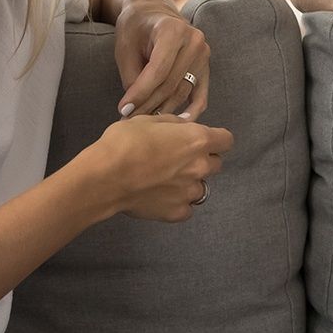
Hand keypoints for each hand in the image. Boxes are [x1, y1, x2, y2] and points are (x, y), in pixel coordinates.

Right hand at [90, 114, 232, 221]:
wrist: (105, 176)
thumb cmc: (125, 142)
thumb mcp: (148, 120)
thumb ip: (173, 124)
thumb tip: (184, 127)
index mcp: (197, 140)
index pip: (226, 140)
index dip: (216, 139)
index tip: (202, 140)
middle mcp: (200, 166)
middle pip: (216, 164)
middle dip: (202, 160)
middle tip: (177, 159)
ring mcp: (190, 192)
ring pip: (201, 187)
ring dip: (190, 183)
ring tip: (166, 181)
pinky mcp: (177, 212)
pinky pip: (186, 208)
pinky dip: (178, 203)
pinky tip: (161, 197)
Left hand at [114, 5, 209, 118]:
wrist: (152, 12)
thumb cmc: (135, 28)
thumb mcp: (125, 48)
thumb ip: (132, 77)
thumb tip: (136, 109)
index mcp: (173, 30)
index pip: (158, 70)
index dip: (140, 93)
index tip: (123, 109)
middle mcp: (194, 41)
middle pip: (171, 84)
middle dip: (149, 105)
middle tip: (129, 121)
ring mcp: (204, 54)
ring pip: (182, 91)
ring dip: (163, 110)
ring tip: (144, 123)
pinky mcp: (206, 67)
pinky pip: (200, 94)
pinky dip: (191, 110)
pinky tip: (179, 124)